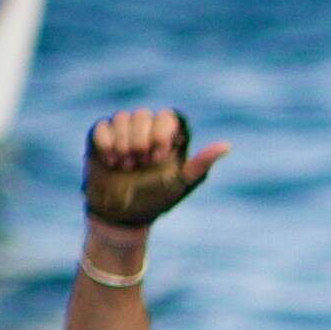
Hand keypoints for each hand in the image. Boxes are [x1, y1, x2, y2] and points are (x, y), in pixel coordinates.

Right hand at [85, 107, 225, 230]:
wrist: (122, 215)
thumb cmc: (156, 200)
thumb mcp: (180, 183)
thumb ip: (201, 164)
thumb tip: (227, 145)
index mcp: (168, 138)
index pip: (168, 117)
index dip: (161, 132)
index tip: (158, 157)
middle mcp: (147, 130)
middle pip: (144, 115)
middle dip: (140, 140)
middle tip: (140, 164)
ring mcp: (124, 132)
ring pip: (124, 117)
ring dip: (124, 143)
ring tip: (126, 166)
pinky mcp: (103, 136)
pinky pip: (104, 125)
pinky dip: (106, 142)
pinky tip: (111, 161)